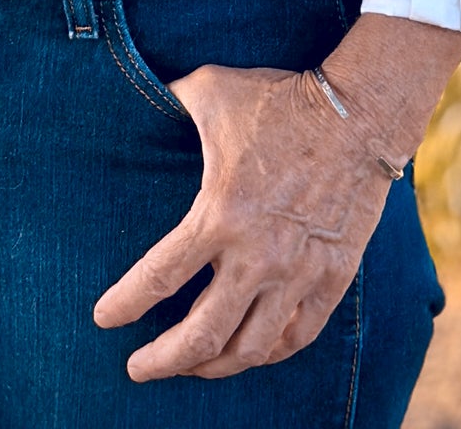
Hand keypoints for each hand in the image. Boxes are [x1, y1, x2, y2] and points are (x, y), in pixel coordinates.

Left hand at [93, 62, 391, 380]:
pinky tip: (246, 351)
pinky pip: (296, 337)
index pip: (159, 277)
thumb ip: (171, 101)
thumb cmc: (277, 100)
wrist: (356, 115)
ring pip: (249, 348)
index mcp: (219, 213)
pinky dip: (266, 352)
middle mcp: (257, 255)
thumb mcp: (211, 89)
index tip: (103, 319)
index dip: (125, 305)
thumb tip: (141, 93)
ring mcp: (298, 273)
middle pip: (202, 335)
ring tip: (189, 367)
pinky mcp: (332, 279)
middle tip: (137, 369)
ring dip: (212, 367)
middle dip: (163, 361)